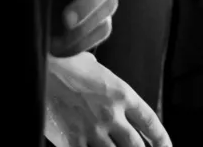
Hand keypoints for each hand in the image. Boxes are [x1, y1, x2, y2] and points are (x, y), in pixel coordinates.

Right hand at [45, 53, 170, 146]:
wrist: (41, 68)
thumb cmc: (67, 64)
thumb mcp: (98, 69)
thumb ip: (107, 85)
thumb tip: (106, 88)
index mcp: (123, 95)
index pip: (149, 121)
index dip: (160, 138)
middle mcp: (112, 115)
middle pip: (136, 144)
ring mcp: (92, 129)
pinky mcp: (71, 139)